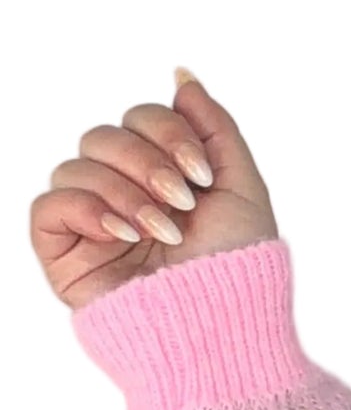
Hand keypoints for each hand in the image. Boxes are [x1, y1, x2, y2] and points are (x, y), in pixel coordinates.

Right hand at [30, 70, 278, 312]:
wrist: (219, 333)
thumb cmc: (238, 272)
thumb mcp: (241, 189)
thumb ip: (213, 127)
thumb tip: (183, 76)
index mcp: (162, 176)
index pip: (140, 117)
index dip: (169, 132)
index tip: (203, 176)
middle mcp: (122, 195)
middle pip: (104, 135)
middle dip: (148, 160)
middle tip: (184, 202)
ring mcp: (91, 225)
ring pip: (76, 165)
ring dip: (126, 192)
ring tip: (162, 231)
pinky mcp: (64, 255)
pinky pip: (48, 205)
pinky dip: (86, 209)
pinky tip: (124, 236)